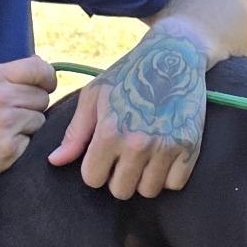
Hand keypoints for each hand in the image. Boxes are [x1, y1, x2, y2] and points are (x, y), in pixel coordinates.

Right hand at [0, 56, 55, 182]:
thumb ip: (6, 76)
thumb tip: (39, 64)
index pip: (39, 68)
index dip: (47, 78)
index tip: (45, 86)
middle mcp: (1, 96)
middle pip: (43, 97)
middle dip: (33, 106)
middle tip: (11, 114)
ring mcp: (6, 122)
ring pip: (40, 119)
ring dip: (28, 126)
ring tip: (4, 129)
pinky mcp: (10, 146)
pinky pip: (32, 140)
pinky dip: (22, 143)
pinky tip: (3, 143)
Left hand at [47, 33, 206, 199]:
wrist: (174, 55)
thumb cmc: (129, 75)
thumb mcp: (95, 96)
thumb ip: (75, 133)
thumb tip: (55, 162)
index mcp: (110, 131)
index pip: (93, 179)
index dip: (95, 169)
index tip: (103, 154)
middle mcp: (138, 143)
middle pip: (121, 190)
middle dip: (118, 177)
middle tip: (124, 156)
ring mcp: (167, 146)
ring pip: (148, 191)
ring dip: (143, 178)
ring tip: (144, 156)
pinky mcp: (190, 147)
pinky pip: (174, 184)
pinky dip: (168, 176)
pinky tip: (163, 156)